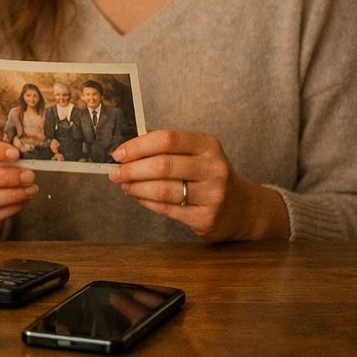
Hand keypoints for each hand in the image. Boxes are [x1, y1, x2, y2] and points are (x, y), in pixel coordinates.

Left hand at [109, 130, 289, 240]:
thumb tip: (128, 141)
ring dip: (136, 187)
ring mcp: (213, 195)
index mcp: (208, 145)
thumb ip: (165, 144)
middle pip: (163, 165)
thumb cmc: (208, 175)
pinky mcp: (206, 218)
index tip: (118, 153)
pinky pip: (166, 209)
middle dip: (131, 169)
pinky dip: (146, 202)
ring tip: (124, 185)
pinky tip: (138, 196)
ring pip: (162, 190)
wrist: (242, 208)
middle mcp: (214, 168)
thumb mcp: (195, 152)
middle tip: (115, 173)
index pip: (167, 139)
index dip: (138, 145)